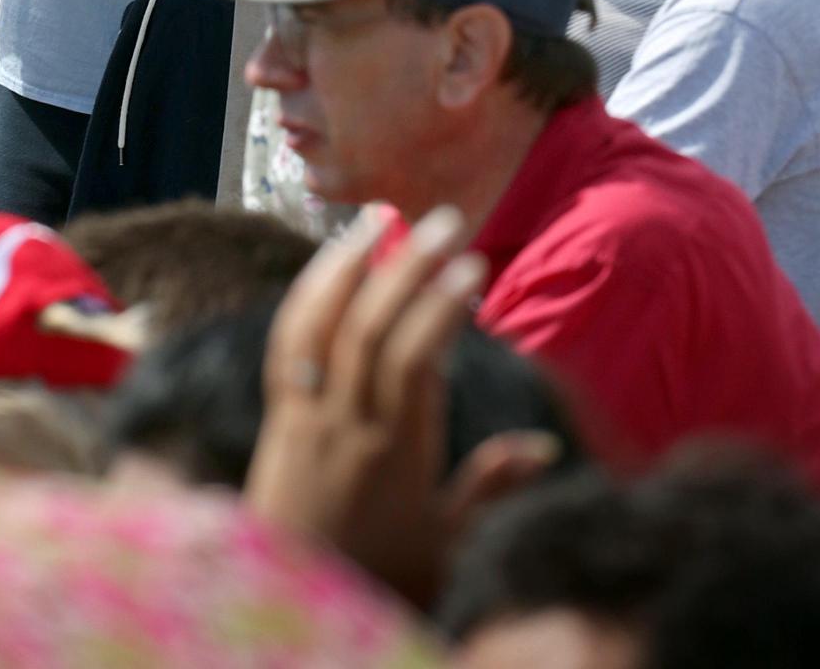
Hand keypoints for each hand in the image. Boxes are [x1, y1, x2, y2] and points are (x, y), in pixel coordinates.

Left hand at [245, 205, 485, 607]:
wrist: (292, 602)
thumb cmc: (380, 575)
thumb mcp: (447, 544)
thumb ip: (490, 489)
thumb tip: (541, 442)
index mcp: (395, 454)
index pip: (413, 363)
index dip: (439, 310)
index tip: (472, 267)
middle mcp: (346, 425)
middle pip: (370, 330)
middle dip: (408, 268)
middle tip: (447, 220)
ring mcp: (306, 414)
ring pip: (322, 326)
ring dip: (350, 264)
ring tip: (381, 216)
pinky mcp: (278, 413)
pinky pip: (287, 342)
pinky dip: (309, 295)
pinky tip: (333, 260)